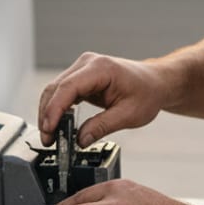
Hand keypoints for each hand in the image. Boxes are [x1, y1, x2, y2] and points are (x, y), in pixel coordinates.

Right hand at [38, 52, 169, 146]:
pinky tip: (57, 126)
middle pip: (56, 88)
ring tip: (51, 137)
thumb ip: (102, 127)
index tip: (49, 129)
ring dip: (49, 113)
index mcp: (100, 68)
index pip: (68, 87)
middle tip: (48, 140)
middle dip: (48, 115)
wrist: (155, 83)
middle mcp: (87, 64)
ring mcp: (82, 69)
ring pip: (55, 90)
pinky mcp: (81, 78)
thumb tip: (80, 140)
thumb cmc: (147, 93)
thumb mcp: (129, 115)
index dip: (55, 109)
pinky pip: (62, 93)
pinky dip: (57, 109)